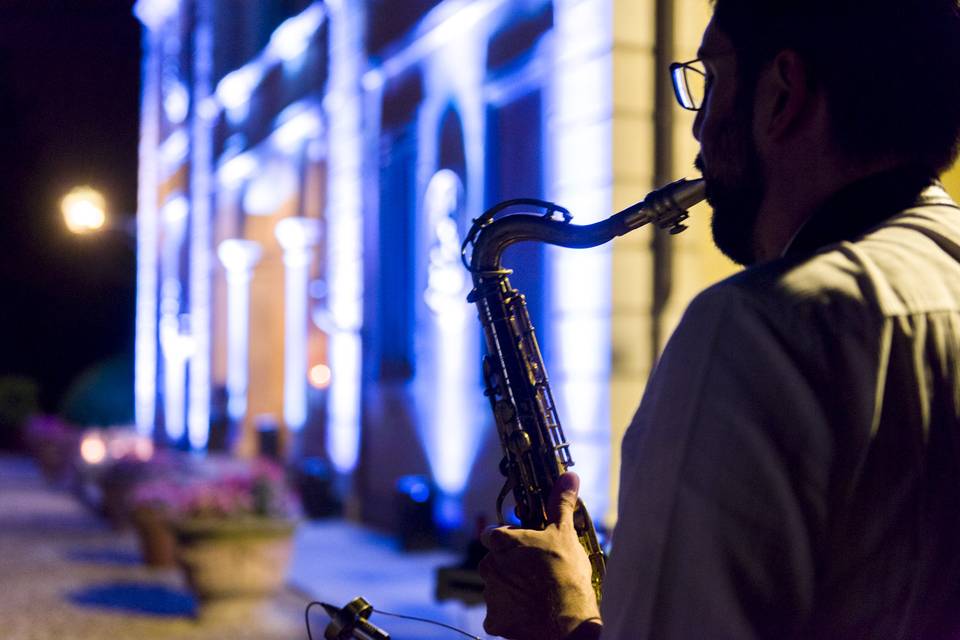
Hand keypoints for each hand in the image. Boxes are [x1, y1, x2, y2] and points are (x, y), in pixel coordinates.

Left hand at [478, 472, 601, 639]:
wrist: (569, 622)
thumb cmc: (566, 574)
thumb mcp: (565, 533)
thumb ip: (560, 504)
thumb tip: (568, 477)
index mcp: (501, 542)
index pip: (493, 534)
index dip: (508, 539)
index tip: (524, 545)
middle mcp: (488, 566)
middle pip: (494, 561)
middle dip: (510, 566)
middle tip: (537, 571)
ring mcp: (490, 595)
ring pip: (497, 588)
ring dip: (511, 590)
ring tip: (538, 594)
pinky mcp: (494, 620)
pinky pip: (499, 614)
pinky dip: (511, 614)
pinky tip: (531, 613)